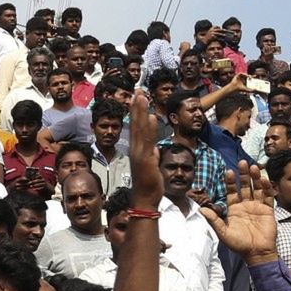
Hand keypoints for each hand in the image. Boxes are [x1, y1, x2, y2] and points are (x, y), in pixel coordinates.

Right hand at [126, 89, 162, 206]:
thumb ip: (152, 155)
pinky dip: (149, 129)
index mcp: (137, 150)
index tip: (137, 98)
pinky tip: (151, 117)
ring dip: (141, 112)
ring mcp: (139, 154)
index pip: (136, 127)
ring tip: (142, 97)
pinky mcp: (145, 160)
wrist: (145, 199)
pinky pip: (148, 141)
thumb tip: (154, 149)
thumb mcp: (151, 166)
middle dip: (137, 107)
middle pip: (136, 124)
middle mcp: (135, 149)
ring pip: (140, 129)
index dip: (136, 112)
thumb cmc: (148, 185)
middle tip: (138, 90)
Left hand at [200, 162, 278, 262]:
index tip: (229, 172)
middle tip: (243, 163)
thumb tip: (200, 209)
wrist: (257, 253)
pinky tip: (264, 180)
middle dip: (244, 175)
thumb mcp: (223, 232)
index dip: (231, 182)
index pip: (231, 192)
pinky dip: (266, 188)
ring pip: (256, 189)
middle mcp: (245, 205)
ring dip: (255, 178)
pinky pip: (268, 197)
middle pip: (245, 186)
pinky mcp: (268, 210)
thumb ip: (214, 220)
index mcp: (234, 209)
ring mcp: (257, 207)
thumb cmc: (239, 244)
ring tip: (254, 167)